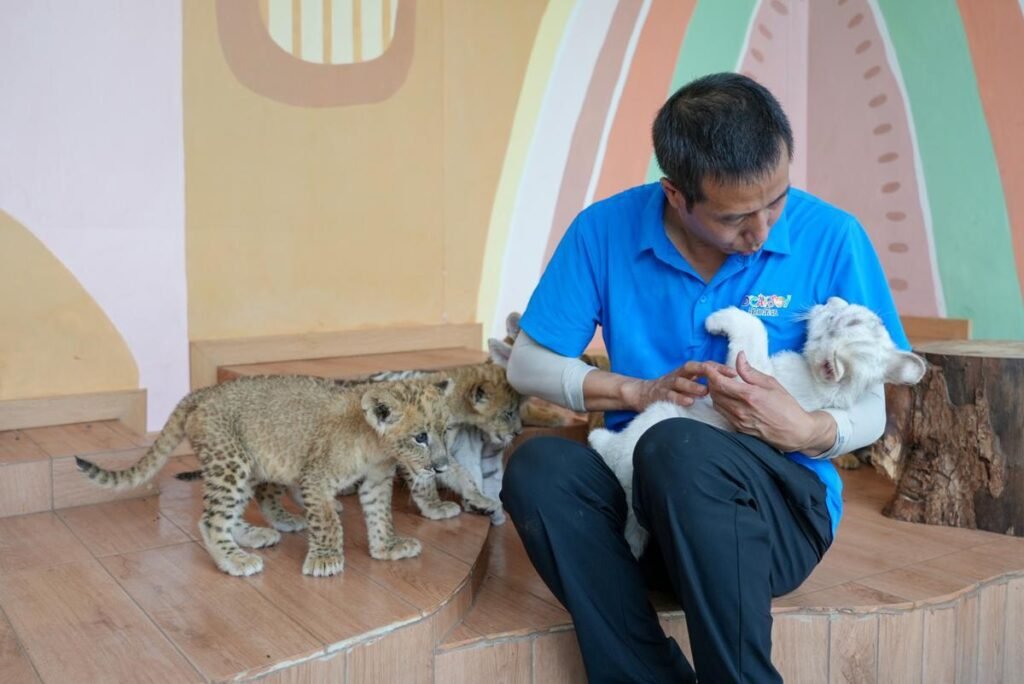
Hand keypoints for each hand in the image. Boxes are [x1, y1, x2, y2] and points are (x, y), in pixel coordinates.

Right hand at [621, 361, 736, 411]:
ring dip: (694, 385)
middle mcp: (678, 374)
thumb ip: (703, 382)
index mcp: (687, 372)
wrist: (642, 393)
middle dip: (709, 371)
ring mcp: (668, 384)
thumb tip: (726, 384)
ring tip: (706, 391)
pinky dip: (679, 398)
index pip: (705, 365)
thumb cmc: (670, 389)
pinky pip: (670, 395)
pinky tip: (689, 402)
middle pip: (694, 368)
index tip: (734, 373)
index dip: (719, 368)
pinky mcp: (659, 395)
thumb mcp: (687, 382)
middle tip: (724, 378)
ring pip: (681, 381)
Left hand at [704, 352, 835, 453]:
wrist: (795, 432)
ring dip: (715, 393)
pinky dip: (721, 403)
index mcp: (749, 396)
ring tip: (723, 385)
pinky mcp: (738, 429)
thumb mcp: (771, 384)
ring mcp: (738, 421)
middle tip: (717, 374)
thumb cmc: (787, 407)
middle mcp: (740, 410)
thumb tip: (739, 357)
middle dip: (712, 381)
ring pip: (716, 404)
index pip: (720, 383)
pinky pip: (722, 413)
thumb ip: (750, 371)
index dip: (711, 373)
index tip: (708, 367)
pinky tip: (729, 398)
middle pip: (714, 393)